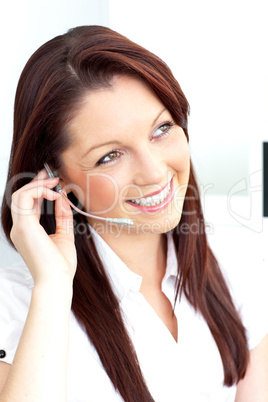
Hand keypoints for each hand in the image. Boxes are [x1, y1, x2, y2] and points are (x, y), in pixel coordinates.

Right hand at [10, 168, 76, 284]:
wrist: (57, 280)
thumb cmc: (60, 265)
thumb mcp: (65, 234)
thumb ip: (63, 215)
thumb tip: (63, 196)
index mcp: (29, 231)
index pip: (30, 205)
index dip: (40, 190)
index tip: (54, 181)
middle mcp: (21, 228)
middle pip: (23, 197)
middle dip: (37, 182)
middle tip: (51, 173)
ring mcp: (20, 227)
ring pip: (19, 195)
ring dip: (36, 185)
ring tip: (54, 180)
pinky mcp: (23, 226)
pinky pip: (24, 199)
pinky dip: (38, 191)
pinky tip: (53, 193)